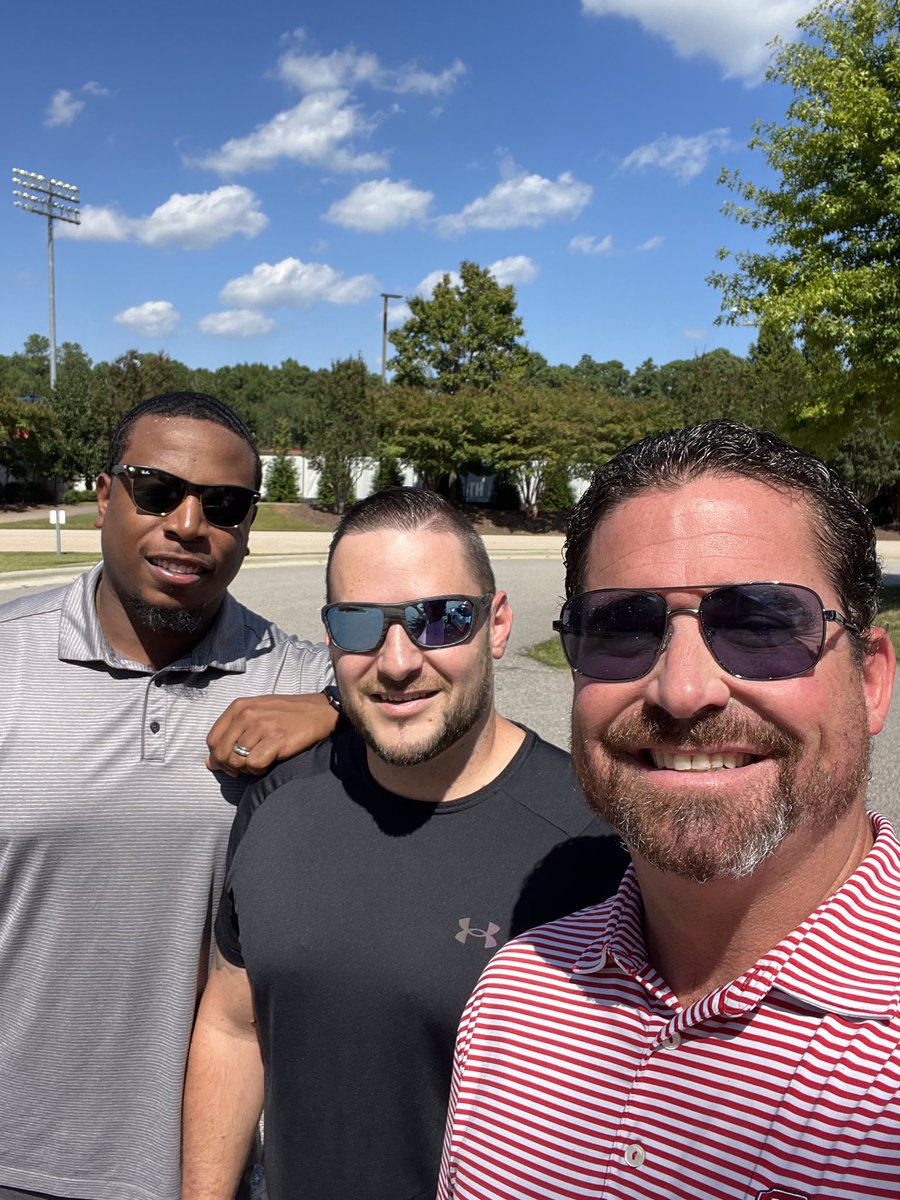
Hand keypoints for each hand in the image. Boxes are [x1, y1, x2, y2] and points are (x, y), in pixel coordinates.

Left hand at [206, 692, 338, 776]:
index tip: (232, 762)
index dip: (219, 757)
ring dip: (247, 769)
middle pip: (222, 753)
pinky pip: (254, 764)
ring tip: (261, 762)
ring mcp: (261, 726)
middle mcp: (247, 714)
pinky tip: (270, 762)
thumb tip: (209, 762)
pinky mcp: (275, 739)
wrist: (319, 712)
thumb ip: (231, 734)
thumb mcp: (255, 715)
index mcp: (238, 707)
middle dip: (231, 767)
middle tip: (247, 767)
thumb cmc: (287, 715)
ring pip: (237, 761)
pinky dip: (259, 770)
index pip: (212, 740)